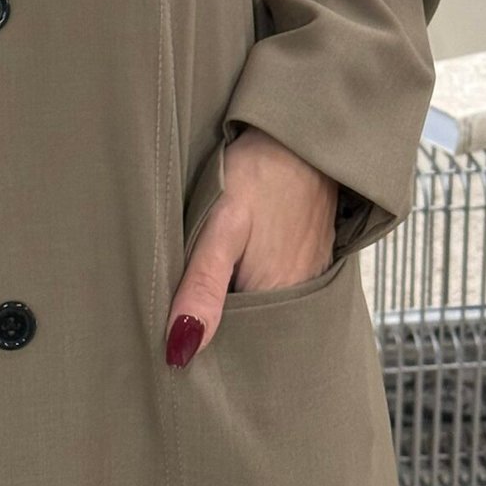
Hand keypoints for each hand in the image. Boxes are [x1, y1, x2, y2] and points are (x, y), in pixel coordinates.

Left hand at [164, 127, 339, 366]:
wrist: (298, 136)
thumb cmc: (257, 173)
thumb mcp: (219, 227)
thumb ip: (202, 286)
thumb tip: (181, 350)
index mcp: (277, 297)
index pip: (233, 343)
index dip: (202, 336)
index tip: (174, 327)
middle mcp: (301, 295)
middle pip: (249, 327)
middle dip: (217, 321)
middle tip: (183, 296)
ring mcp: (310, 275)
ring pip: (261, 305)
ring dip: (234, 299)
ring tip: (208, 276)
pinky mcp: (312, 256)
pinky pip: (278, 284)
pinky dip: (254, 280)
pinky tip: (237, 260)